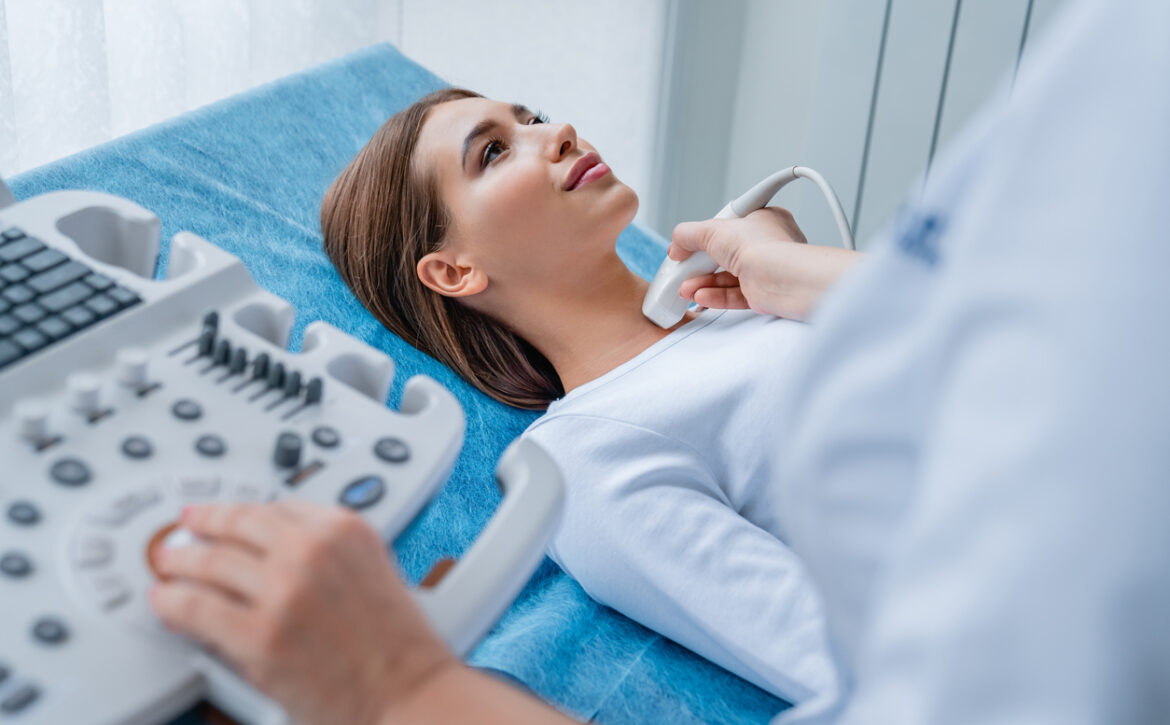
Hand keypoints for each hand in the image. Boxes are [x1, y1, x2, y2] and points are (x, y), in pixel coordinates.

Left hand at [149, 501, 455, 724]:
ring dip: (180, 561)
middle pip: (237, 525)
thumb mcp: (373, 570)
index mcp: (344, 529)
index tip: (223, 516)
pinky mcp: (258, 636)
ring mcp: (282, 591)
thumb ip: (327, 552)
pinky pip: (196, 609)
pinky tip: (164, 600)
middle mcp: (311, 550)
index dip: (239, 512)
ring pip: (209, 563)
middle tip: (184, 530)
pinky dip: (172, 602)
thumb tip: (272, 551)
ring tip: (166, 564)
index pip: (275, 506)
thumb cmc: (398, 646)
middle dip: (202, 526)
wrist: (409, 694)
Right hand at [669, 207, 858, 321]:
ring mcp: (765, 270)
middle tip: (682, 269)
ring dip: (703, 282)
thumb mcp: (713, 230)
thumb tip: (676, 244)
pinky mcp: (763, 293)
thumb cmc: (763, 247)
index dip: (706, 235)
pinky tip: (699, 296)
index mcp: (763, 220)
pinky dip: (714, 296)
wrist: (782, 280)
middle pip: (724, 254)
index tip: (687, 244)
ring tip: (685, 287)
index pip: (728, 225)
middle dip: (699, 264)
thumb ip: (689, 234)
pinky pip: (734, 295)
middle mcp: (766, 244)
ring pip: (727, 277)